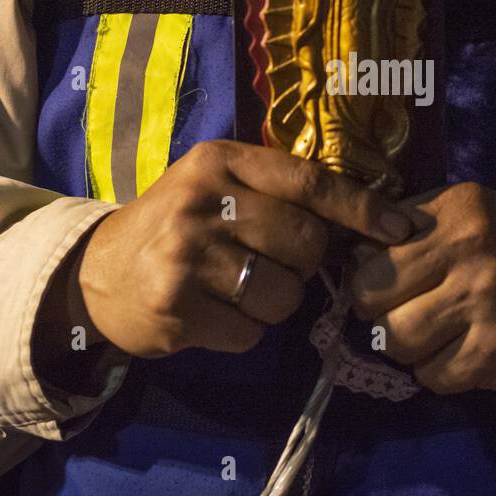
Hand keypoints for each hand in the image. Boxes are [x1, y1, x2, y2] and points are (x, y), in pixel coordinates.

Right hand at [50, 140, 413, 359]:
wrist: (95, 272)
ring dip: (274, 303)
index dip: (361, 207)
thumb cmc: (177, 225)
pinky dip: (243, 331)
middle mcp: (202, 202)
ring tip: (238, 289)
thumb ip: (278, 193)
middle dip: (305, 262)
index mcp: (219, 162)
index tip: (399, 228)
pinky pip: (250, 333)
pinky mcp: (177, 308)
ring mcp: (187, 257)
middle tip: (275, 262)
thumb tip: (367, 219)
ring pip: (283, 293)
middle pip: (305, 242)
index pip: (309, 181)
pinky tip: (213, 312)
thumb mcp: (218, 186)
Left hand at [350, 183, 495, 402]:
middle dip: (382, 315)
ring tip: (443, 336)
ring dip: (411, 349)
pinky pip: (431, 375)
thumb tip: (347, 254)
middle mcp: (471, 246)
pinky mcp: (495, 349)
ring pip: (395, 340)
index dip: (370, 276)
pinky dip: (442, 373)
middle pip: (372, 296)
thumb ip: (412, 229)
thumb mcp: (472, 222)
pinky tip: (469, 355)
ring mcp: (484, 298)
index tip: (391, 287)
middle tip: (413, 315)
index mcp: (458, 208)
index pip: (370, 249)